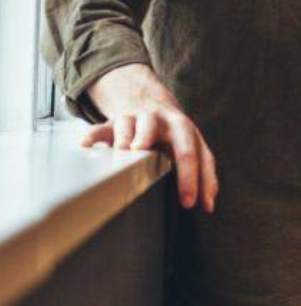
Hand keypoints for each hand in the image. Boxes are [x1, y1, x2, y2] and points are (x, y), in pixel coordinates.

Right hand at [83, 63, 217, 211]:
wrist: (149, 101)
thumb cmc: (172, 133)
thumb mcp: (190, 145)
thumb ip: (202, 171)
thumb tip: (209, 204)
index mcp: (185, 129)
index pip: (195, 154)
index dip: (195, 179)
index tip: (191, 204)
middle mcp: (163, 122)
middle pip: (174, 138)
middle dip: (173, 159)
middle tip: (172, 183)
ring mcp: (137, 120)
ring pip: (133, 127)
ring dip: (128, 141)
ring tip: (126, 155)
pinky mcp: (114, 122)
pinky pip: (101, 128)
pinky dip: (93, 136)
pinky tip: (86, 147)